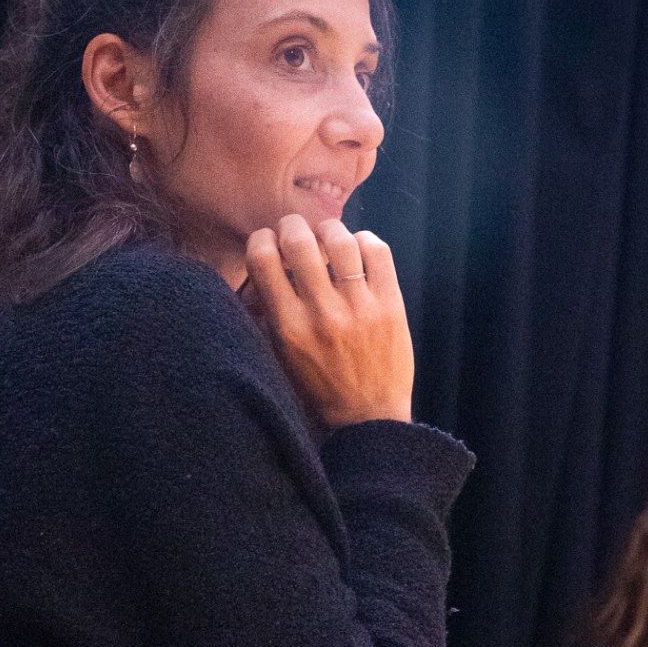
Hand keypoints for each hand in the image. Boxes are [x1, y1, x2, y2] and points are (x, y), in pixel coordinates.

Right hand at [243, 214, 414, 430]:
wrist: (369, 419)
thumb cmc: (319, 391)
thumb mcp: (281, 360)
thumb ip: (266, 318)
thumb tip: (257, 280)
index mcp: (288, 327)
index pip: (263, 258)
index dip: (261, 241)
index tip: (268, 246)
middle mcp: (322, 313)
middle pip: (299, 240)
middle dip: (293, 227)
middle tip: (296, 233)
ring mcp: (359, 307)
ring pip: (340, 239)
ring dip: (329, 230)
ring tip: (328, 238)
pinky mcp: (390, 305)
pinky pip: (377, 251)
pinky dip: (364, 240)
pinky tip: (358, 250)